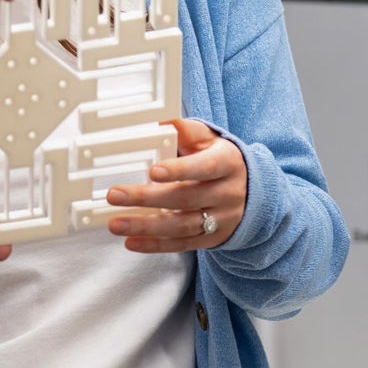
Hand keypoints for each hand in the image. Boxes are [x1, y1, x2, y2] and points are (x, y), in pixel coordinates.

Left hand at [104, 118, 245, 252]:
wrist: (253, 191)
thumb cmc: (219, 158)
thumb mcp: (209, 139)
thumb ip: (185, 130)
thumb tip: (157, 122)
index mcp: (227, 163)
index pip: (204, 168)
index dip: (179, 170)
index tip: (152, 171)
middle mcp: (226, 193)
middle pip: (186, 198)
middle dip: (148, 198)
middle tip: (114, 195)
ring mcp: (220, 220)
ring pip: (182, 226)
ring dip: (146, 226)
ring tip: (115, 224)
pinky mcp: (212, 239)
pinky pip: (182, 244)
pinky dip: (155, 245)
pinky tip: (131, 242)